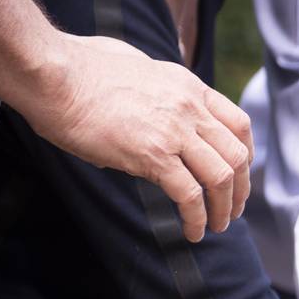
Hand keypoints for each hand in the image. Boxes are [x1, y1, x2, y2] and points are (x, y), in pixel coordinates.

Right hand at [20, 33, 253, 241]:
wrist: (53, 75)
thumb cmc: (81, 68)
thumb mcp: (136, 66)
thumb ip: (154, 89)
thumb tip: (147, 106)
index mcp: (189, 87)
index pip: (239, 124)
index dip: (246, 156)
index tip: (240, 175)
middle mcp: (190, 108)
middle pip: (237, 156)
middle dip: (242, 189)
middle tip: (233, 210)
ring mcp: (174, 131)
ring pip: (221, 177)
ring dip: (224, 209)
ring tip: (216, 226)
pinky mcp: (152, 154)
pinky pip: (189, 195)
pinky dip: (197, 218)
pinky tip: (193, 232)